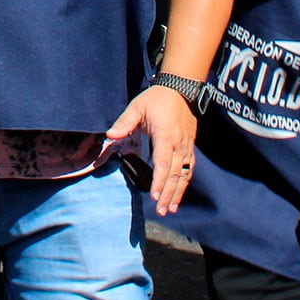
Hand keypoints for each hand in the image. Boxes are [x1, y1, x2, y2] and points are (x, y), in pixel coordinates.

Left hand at [106, 84, 198, 215]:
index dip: (159, 181)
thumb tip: (110, 135)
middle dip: (168, 194)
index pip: (163, 163)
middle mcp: (179, 144)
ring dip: (177, 193)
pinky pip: (189, 168)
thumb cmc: (157, 98)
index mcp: (165, 136)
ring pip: (183, 174)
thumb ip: (124, 123)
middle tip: (161, 211)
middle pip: (174, 174)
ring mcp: (186, 146)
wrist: (181, 88)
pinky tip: (179, 193)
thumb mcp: (137, 107)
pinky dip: (184, 183)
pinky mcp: (190, 146)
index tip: (154, 196)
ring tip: (171, 209)